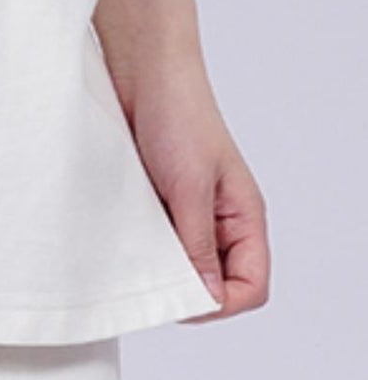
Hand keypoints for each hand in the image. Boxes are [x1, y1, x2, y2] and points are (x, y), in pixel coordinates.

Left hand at [122, 50, 270, 322]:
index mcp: (244, 218)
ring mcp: (189, 222)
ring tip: (142, 257)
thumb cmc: (178, 114)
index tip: (187, 295)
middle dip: (190, 295)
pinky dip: (144, 259)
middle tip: (157, 281)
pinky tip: (129, 246)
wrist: (143, 76)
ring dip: (164, 277)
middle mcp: (221, 226)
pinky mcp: (160, 214)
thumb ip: (198, 244)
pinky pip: (158, 255)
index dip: (222, 303)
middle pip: (219, 289)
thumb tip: (206, 296)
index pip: (252, 286)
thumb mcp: (191, 187)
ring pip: (185, 275)